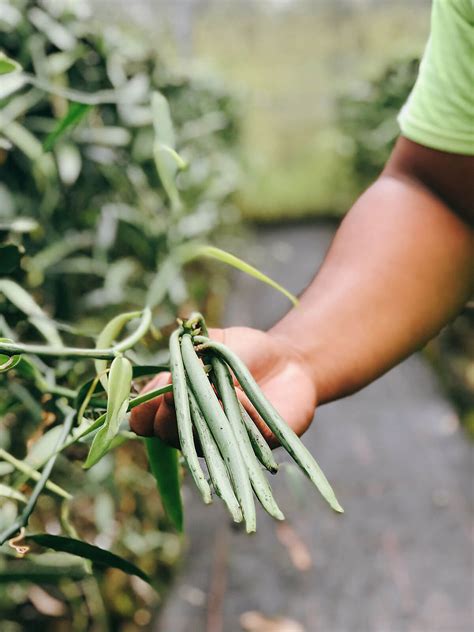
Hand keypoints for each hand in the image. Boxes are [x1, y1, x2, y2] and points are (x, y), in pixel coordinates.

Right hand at [129, 327, 316, 447]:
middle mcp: (196, 429)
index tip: (155, 388)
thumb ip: (190, 348)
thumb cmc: (246, 351)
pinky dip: (236, 418)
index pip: (146, 419)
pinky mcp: (256, 448)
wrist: (290, 360)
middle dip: (165, 415)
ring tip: (203, 394)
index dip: (144, 408)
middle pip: (166, 434)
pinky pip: (239, 442)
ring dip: (196, 420)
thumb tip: (172, 363)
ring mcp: (223, 442)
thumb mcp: (213, 341)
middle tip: (171, 393)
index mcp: (179, 404)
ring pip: (198, 444)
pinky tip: (239, 398)